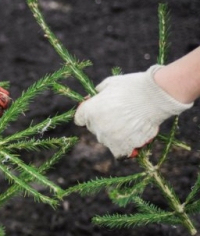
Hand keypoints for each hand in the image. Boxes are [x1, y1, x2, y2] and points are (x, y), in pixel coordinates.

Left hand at [74, 65, 192, 157]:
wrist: (155, 96)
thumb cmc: (132, 86)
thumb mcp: (110, 83)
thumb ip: (99, 92)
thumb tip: (96, 95)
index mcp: (89, 111)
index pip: (80, 119)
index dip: (89, 115)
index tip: (99, 111)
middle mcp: (96, 126)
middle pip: (94, 129)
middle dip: (103, 123)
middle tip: (120, 115)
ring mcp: (109, 138)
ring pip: (107, 140)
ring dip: (115, 135)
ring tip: (131, 123)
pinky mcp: (123, 147)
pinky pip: (119, 152)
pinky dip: (125, 148)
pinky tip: (132, 139)